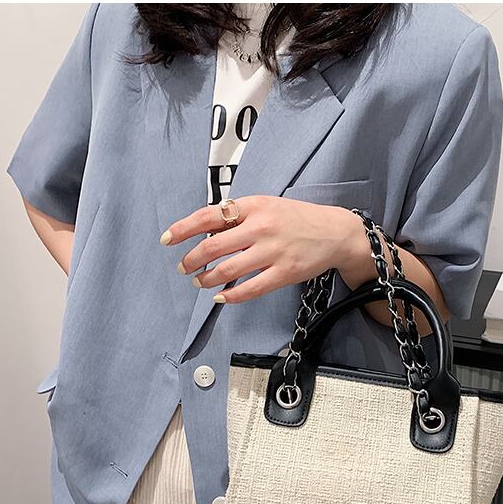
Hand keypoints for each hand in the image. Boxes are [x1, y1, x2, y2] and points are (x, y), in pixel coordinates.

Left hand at [159, 195, 371, 303]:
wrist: (335, 232)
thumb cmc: (297, 219)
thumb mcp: (266, 206)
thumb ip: (238, 217)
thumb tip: (204, 231)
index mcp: (254, 206)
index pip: (209, 216)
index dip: (183, 228)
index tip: (167, 239)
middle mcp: (261, 227)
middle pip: (213, 246)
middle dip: (192, 260)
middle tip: (183, 267)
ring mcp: (273, 252)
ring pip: (228, 270)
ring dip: (207, 278)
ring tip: (199, 281)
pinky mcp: (284, 273)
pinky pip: (251, 288)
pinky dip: (231, 296)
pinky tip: (220, 297)